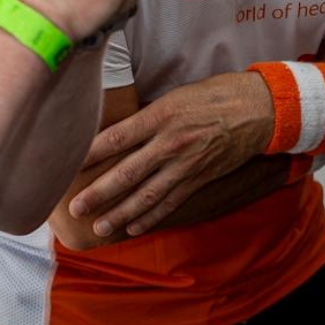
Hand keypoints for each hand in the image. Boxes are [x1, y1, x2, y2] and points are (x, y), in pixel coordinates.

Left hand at [65, 72, 271, 238]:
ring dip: (121, 213)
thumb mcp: (173, 96)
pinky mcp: (199, 179)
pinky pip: (171, 203)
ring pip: (147, 195)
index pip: (117, 137)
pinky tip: (133, 229)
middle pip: (127, 172)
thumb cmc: (212, 96)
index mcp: (160, 116)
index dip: (90, 152)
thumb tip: (114, 132)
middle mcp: (170, 143)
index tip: (66, 164)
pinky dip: (151, 218)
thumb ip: (145, 117)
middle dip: (99, 192)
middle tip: (75, 208)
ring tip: (99, 227)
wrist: (257, 110)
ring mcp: (186, 165)